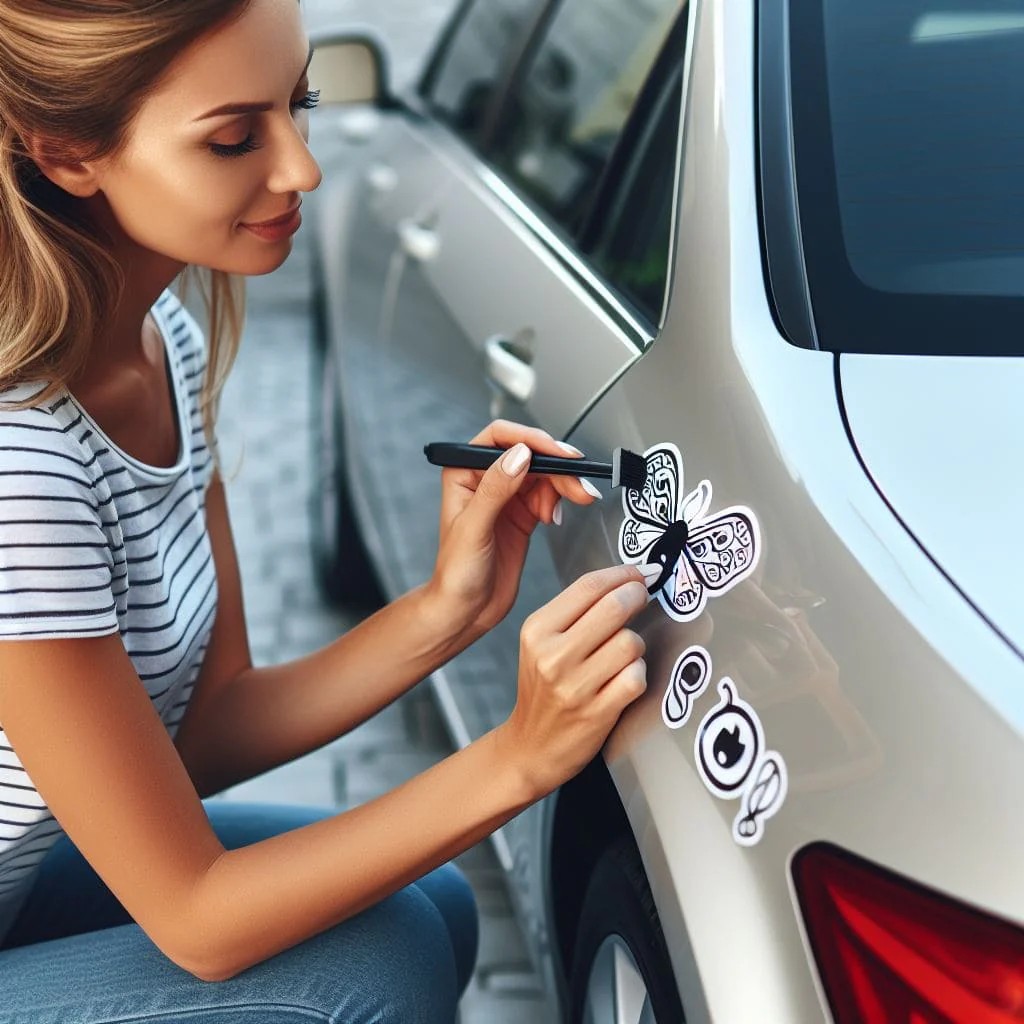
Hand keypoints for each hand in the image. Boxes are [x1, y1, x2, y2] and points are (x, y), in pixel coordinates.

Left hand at [427, 419, 600, 636]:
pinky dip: (559, 500)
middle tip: (578, 482)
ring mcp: (506, 497)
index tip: (558, 453)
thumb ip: (495, 491)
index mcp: (464, 473)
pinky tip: (553, 517)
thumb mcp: (473, 530)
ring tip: (576, 499)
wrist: (466, 610)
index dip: (532, 440)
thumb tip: (518, 456)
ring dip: (563, 484)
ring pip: (543, 473)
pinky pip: (548, 494)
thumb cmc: (455, 574)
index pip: (500, 438)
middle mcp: (485, 479)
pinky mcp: (523, 514)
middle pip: (530, 454)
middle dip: (557, 465)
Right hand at [495, 564, 654, 798]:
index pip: (588, 586)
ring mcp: (574, 687)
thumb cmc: (544, 688)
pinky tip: (624, 680)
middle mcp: (553, 656)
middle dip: (637, 597)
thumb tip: (628, 579)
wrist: (530, 746)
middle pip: (614, 607)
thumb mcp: (542, 643)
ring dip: (635, 645)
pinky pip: (636, 677)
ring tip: (623, 654)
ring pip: (631, 643)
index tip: (640, 573)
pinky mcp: (597, 713)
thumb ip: (577, 612)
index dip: (623, 574)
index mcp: (537, 630)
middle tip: (643, 597)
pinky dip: (638, 675)